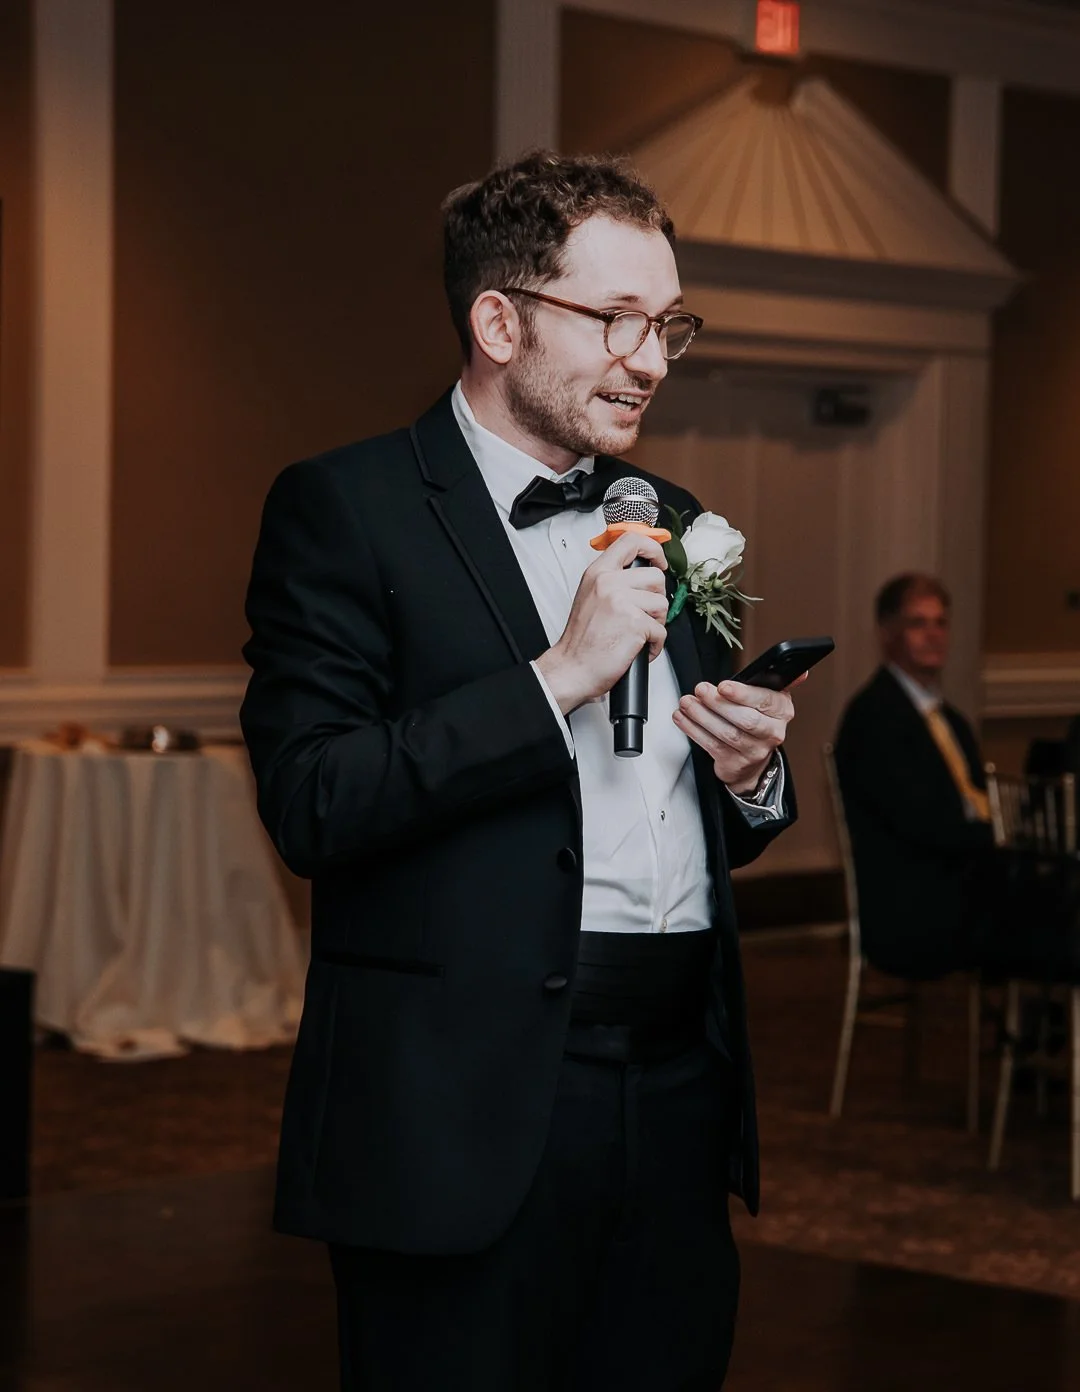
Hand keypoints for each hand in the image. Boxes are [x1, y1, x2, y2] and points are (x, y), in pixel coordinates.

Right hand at [536, 531, 668, 713]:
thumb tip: (641, 570)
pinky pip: (661, 631)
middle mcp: (609, 583)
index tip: (659, 561)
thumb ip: (612, 578)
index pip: (631, 540)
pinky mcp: (635, 624)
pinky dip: (654, 645)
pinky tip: (637, 648)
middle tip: (641, 614)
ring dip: (655, 623)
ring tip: (636, 633)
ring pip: (662, 604)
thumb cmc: (581, 640)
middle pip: (656, 577)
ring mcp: (622, 602)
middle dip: (655, 599)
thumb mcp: (590, 595)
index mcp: (598, 573)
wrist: (572, 668)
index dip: (653, 548)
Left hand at [673, 673, 805, 792]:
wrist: (752, 761)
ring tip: (687, 702)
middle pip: (746, 720)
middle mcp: (772, 733)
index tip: (723, 685)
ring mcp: (754, 751)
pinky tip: (682, 718)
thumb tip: (801, 672)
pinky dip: (694, 730)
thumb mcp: (769, 700)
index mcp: (782, 712)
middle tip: (700, 690)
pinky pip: (712, 746)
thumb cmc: (757, 721)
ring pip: (727, 733)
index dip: (743, 693)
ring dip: (702, 716)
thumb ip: (774, 682)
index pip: (766, 701)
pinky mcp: (735, 763)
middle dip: (719, 703)